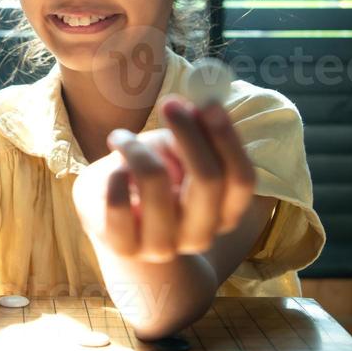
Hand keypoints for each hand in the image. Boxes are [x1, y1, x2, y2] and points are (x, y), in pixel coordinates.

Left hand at [72, 95, 254, 262]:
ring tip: (122, 138)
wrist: (110, 221)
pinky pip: (117, 200)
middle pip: (208, 179)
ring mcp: (163, 246)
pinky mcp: (125, 247)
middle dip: (189, 133)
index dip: (227, 138)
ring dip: (136, 146)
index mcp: (225, 213)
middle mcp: (201, 235)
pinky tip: (113, 170)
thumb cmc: (152, 179)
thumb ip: (194, 133)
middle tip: (169, 104)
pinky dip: (114, 173)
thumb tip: (198, 107)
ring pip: (156, 179)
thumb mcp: (178, 154)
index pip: (241, 179)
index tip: (208, 103)